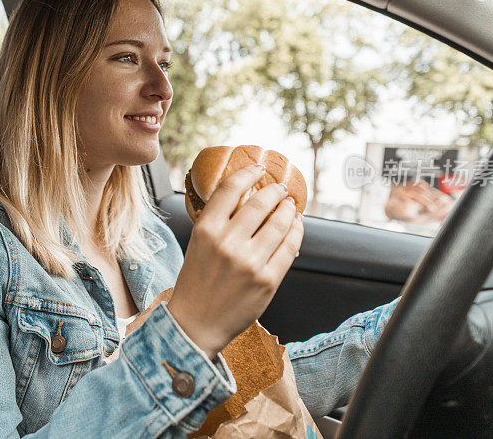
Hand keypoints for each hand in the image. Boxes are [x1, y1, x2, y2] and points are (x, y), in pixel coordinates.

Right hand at [168, 164, 303, 357]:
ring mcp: (249, 262)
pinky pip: (289, 249)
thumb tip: (248, 198)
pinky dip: (296, 234)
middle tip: (280, 188)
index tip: (259, 167)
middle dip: (275, 191)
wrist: (195, 324)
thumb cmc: (196, 283)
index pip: (230, 189)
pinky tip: (296, 227)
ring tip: (291, 206)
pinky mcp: (267, 280)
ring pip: (280, 224)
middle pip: (260, 203)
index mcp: (206, 230)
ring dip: (289, 210)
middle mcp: (227, 243)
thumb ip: (219, 223)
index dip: (248, 173)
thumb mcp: (198, 245)